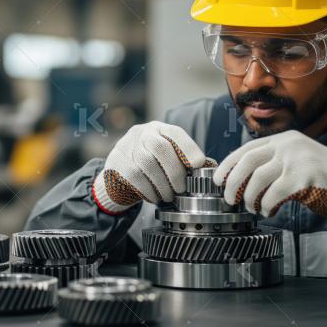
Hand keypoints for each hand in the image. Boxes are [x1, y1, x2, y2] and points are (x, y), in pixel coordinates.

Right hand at [93, 121, 209, 214]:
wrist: (117, 171)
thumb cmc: (150, 164)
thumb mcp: (165, 155)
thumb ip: (183, 159)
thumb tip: (209, 168)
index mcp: (159, 129)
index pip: (175, 133)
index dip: (189, 148)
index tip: (198, 165)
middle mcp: (142, 133)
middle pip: (160, 148)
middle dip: (175, 172)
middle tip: (182, 189)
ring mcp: (127, 147)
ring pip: (147, 163)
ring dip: (162, 184)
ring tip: (169, 196)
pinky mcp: (117, 163)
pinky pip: (135, 177)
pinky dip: (148, 190)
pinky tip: (154, 197)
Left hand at [214, 130, 326, 221]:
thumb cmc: (323, 179)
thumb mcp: (295, 161)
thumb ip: (273, 164)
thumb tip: (240, 178)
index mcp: (284, 139)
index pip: (247, 149)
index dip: (229, 165)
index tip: (218, 179)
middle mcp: (289, 144)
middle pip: (248, 162)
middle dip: (233, 182)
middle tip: (229, 198)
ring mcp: (298, 159)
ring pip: (259, 179)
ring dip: (250, 198)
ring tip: (253, 208)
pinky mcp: (306, 176)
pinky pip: (275, 193)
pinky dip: (267, 205)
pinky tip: (269, 211)